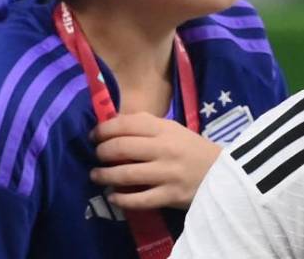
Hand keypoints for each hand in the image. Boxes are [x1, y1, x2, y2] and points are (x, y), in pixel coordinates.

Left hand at [89, 112, 221, 209]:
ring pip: (126, 174)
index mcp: (164, 129)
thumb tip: (111, 124)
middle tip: (96, 155)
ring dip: (105, 175)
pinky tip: (113, 197)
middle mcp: (164, 149)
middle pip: (121, 148)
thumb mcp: (172, 129)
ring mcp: (168, 174)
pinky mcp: (172, 196)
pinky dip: (122, 199)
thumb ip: (145, 124)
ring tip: (96, 175)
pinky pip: (140, 199)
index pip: (124, 125)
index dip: (103, 130)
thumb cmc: (193, 149)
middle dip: (101, 152)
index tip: (93, 136)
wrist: (229, 175)